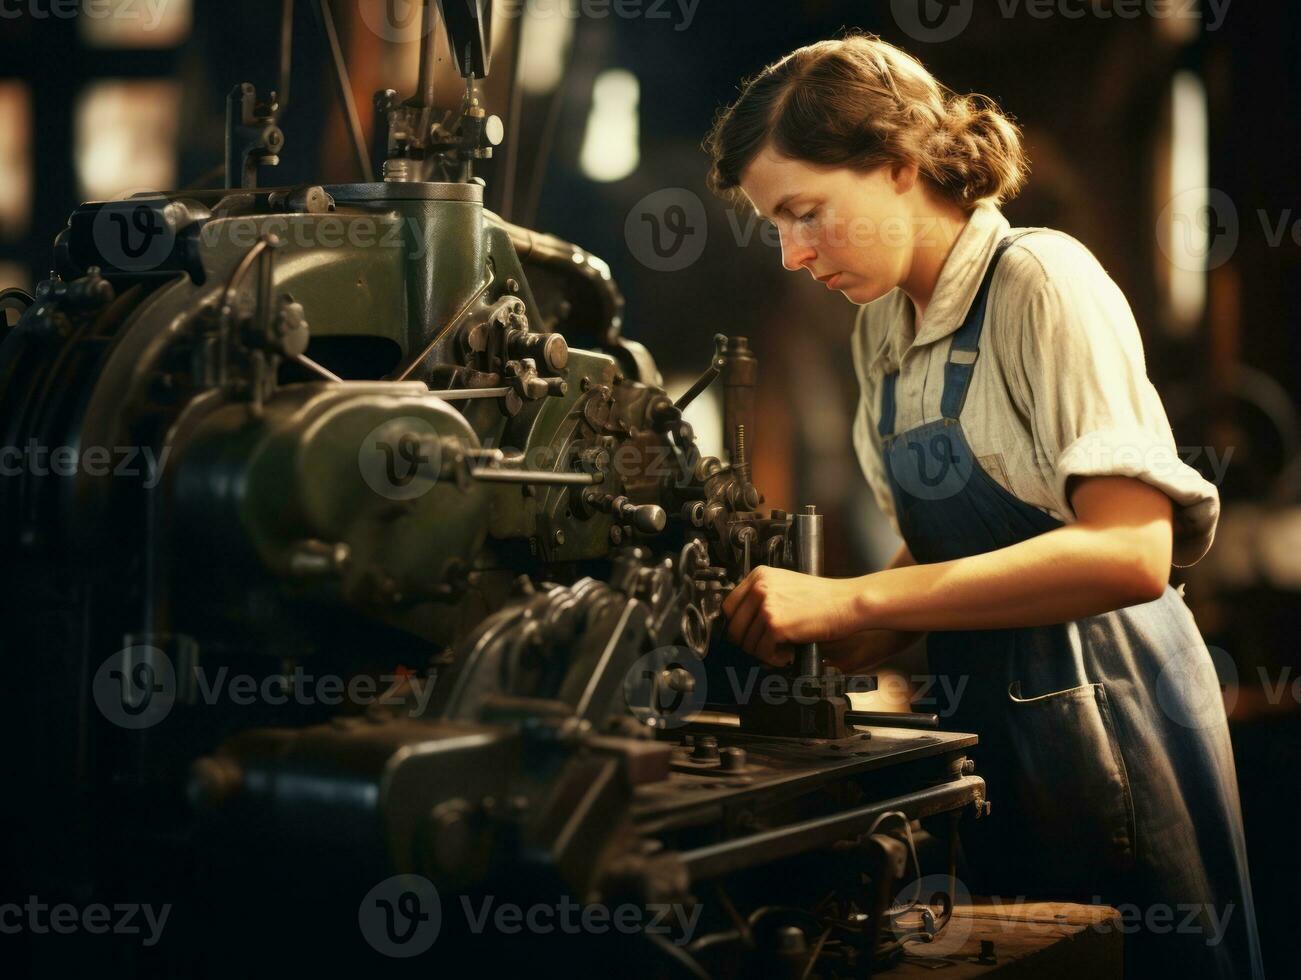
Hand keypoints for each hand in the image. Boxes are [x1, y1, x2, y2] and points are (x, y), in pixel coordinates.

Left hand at [721, 566, 868, 666]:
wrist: (847, 602)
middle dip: (749, 644)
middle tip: (766, 648)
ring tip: (783, 649)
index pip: (729, 607)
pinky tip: (789, 653)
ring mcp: (765, 606)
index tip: (748, 636)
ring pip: (747, 644)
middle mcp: (759, 587)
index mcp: (759, 575)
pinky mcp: (775, 625)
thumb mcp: (785, 586)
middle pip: (734, 628)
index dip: (738, 626)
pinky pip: (762, 653)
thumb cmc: (823, 597)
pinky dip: (775, 659)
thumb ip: (762, 598)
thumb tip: (742, 624)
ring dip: (764, 653)